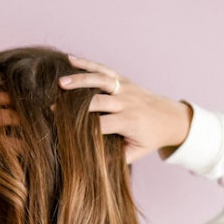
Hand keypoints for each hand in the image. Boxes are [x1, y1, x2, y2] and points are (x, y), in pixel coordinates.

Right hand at [58, 54, 191, 163]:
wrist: (171, 118)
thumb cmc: (150, 138)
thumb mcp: (136, 153)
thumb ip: (116, 158)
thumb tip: (90, 163)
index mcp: (129, 122)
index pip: (101, 124)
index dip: (81, 127)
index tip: (61, 129)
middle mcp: (127, 102)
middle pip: (98, 101)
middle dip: (75, 105)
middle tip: (52, 108)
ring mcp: (125, 88)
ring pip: (101, 80)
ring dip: (80, 80)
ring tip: (60, 82)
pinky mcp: (123, 79)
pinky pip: (104, 69)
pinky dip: (87, 63)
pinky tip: (70, 59)